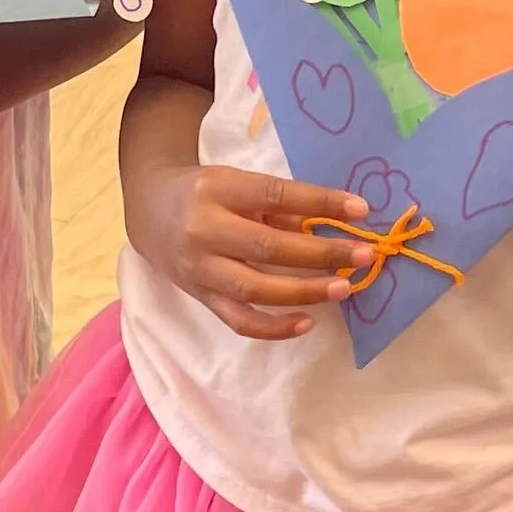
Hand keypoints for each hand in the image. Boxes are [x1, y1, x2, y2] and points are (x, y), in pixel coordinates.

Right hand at [126, 160, 374, 342]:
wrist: (150, 211)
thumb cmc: (205, 192)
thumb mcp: (238, 184)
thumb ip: (281, 206)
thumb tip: (333, 225)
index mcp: (217, 189)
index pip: (276, 195)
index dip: (320, 203)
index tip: (360, 210)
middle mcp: (204, 229)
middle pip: (269, 247)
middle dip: (321, 253)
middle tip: (363, 256)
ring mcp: (200, 268)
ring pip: (256, 289)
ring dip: (305, 291)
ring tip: (344, 288)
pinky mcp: (201, 297)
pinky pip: (239, 320)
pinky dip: (274, 327)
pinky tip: (306, 322)